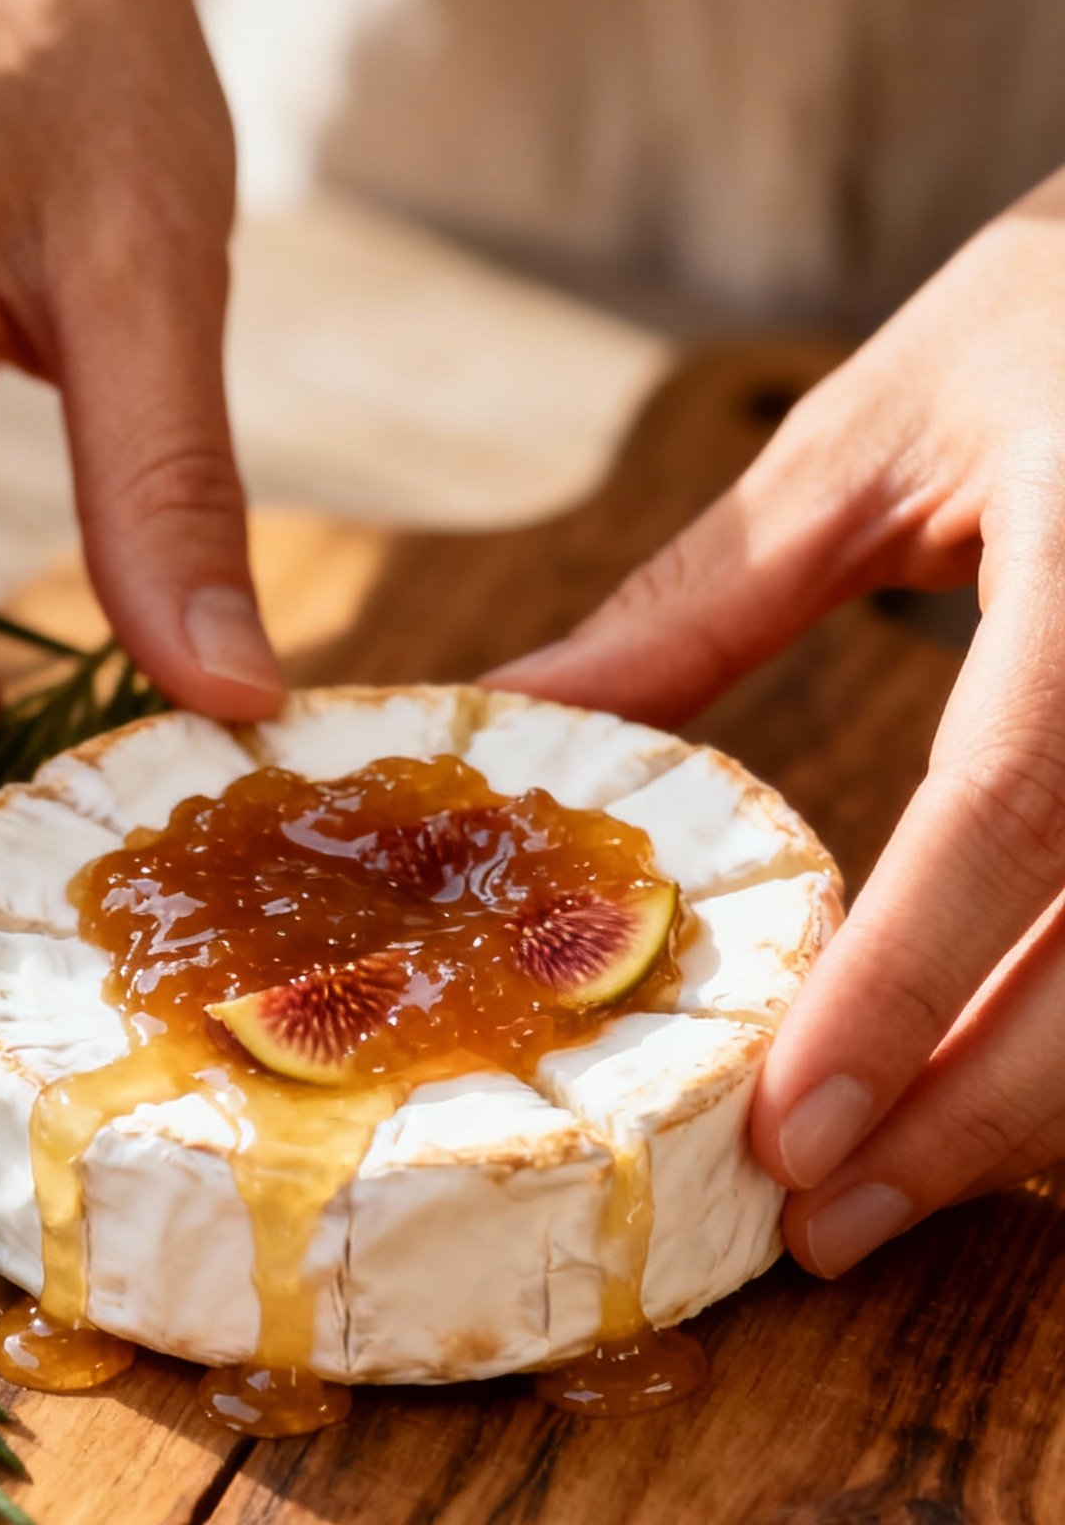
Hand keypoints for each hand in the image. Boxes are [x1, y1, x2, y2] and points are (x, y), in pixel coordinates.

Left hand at [491, 181, 1064, 1275]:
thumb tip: (515, 712)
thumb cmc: (1059, 302)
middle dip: (978, 1112)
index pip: (1013, 804)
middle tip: (826, 1222)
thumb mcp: (875, 425)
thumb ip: (707, 597)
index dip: (908, 984)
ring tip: (886, 1187)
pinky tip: (984, 1084)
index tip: (794, 1134)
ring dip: (1034, 1100)